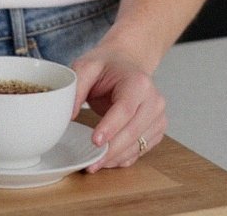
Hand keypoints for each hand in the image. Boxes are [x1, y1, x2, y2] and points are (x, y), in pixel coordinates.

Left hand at [71, 44, 166, 169]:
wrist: (126, 62)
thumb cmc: (106, 65)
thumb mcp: (87, 66)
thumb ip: (77, 87)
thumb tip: (69, 116)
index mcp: (138, 82)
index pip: (125, 109)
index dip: (110, 127)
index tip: (94, 141)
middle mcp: (154, 100)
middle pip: (133, 131)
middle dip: (110, 150)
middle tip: (90, 163)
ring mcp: (158, 116)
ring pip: (138, 145)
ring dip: (116, 158)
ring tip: (95, 164)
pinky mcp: (157, 129)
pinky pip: (141, 150)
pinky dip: (124, 158)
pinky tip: (108, 160)